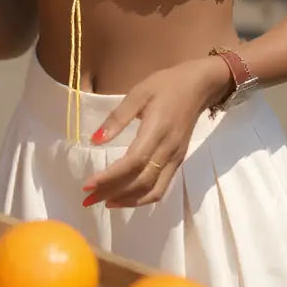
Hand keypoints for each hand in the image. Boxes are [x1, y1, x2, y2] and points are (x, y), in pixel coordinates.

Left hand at [81, 57, 231, 208]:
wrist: (198, 86)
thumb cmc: (165, 85)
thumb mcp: (138, 93)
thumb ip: (118, 117)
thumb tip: (95, 140)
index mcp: (157, 130)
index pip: (133, 162)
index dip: (110, 177)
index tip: (88, 185)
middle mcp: (168, 149)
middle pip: (141, 181)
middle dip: (113, 192)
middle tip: (88, 199)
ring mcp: (175, 158)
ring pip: (153, 190)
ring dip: (127, 200)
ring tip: (104, 201)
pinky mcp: (178, 161)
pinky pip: (161, 187)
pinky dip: (142, 198)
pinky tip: (126, 197)